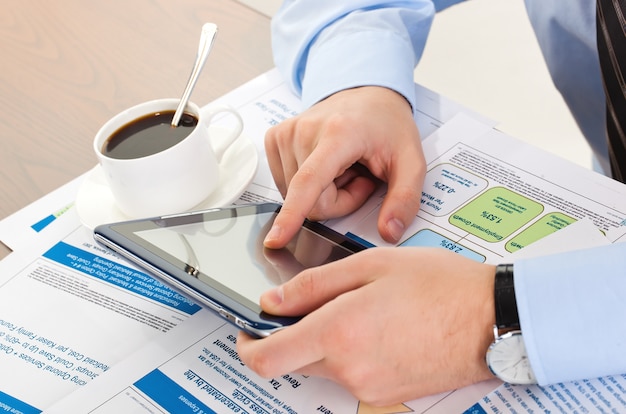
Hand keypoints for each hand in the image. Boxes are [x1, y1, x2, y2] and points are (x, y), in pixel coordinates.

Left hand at [237, 248, 496, 405]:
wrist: (492, 319)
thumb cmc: (440, 285)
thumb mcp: (370, 265)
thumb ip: (314, 284)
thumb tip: (273, 300)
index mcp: (338, 332)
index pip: (267, 358)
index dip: (246, 345)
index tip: (248, 328)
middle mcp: (349, 368)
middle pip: (294, 360)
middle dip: (295, 333)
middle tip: (319, 302)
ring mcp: (369, 387)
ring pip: (324, 365)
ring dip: (328, 340)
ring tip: (363, 308)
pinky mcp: (386, 394)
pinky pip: (351, 374)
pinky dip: (352, 352)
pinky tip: (380, 326)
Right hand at [263, 86, 424, 247]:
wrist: (368, 94)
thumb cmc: (387, 124)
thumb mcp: (412, 162)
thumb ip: (405, 199)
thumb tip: (389, 232)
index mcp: (339, 133)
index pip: (309, 182)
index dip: (293, 214)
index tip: (275, 238)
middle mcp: (305, 130)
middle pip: (311, 200)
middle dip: (339, 200)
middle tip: (360, 175)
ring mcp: (286, 133)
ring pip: (297, 196)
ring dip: (324, 191)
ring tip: (344, 166)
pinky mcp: (275, 138)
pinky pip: (287, 185)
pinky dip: (309, 183)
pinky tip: (327, 163)